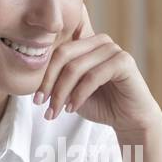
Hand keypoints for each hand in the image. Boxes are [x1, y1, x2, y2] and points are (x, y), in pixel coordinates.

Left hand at [36, 4, 161, 136]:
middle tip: (41, 104)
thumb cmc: (101, 104)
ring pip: (76, 67)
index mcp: (86, 43)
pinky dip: (79, 94)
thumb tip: (31, 80)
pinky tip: (73, 108)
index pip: (57, 51)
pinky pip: (93, 76)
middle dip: (49, 82)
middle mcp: (100, 41)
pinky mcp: (124, 61)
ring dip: (62, 93)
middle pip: (63, 55)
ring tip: (56, 111)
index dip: (44, 74)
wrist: (130, 120)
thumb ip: (57, 81)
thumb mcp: (72, 92)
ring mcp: (113, 49)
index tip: (36, 99)